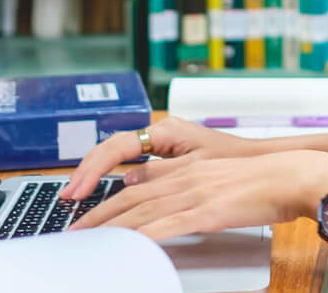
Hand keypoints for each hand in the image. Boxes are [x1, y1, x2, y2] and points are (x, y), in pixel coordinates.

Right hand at [61, 116, 259, 199]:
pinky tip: (100, 192)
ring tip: (76, 196)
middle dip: (86, 172)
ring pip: (117, 156)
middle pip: (111, 150)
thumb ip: (160, 173)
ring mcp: (161, 142)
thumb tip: (127, 182)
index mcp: (166, 130)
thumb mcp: (196, 167)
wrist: (258, 161)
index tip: (79, 190)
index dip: (93, 169)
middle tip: (68, 197)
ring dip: (95, 175)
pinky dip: (111, 177)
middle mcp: (160, 132)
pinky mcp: (165, 154)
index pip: (117, 146)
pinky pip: (129, 163)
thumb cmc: (234, 159)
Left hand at [67, 150, 327, 241]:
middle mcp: (185, 176)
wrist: (295, 175)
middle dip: (97, 214)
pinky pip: (167, 225)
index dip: (108, 197)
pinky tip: (127, 247)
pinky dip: (142, 237)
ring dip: (109, 227)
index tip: (87, 212)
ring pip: (140, 211)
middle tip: (73, 231)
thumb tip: (175, 200)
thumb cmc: (267, 180)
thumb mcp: (222, 176)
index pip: (137, 182)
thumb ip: (193, 183)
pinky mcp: (207, 211)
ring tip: (86, 242)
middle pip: (129, 196)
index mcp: (188, 167)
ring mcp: (194, 192)